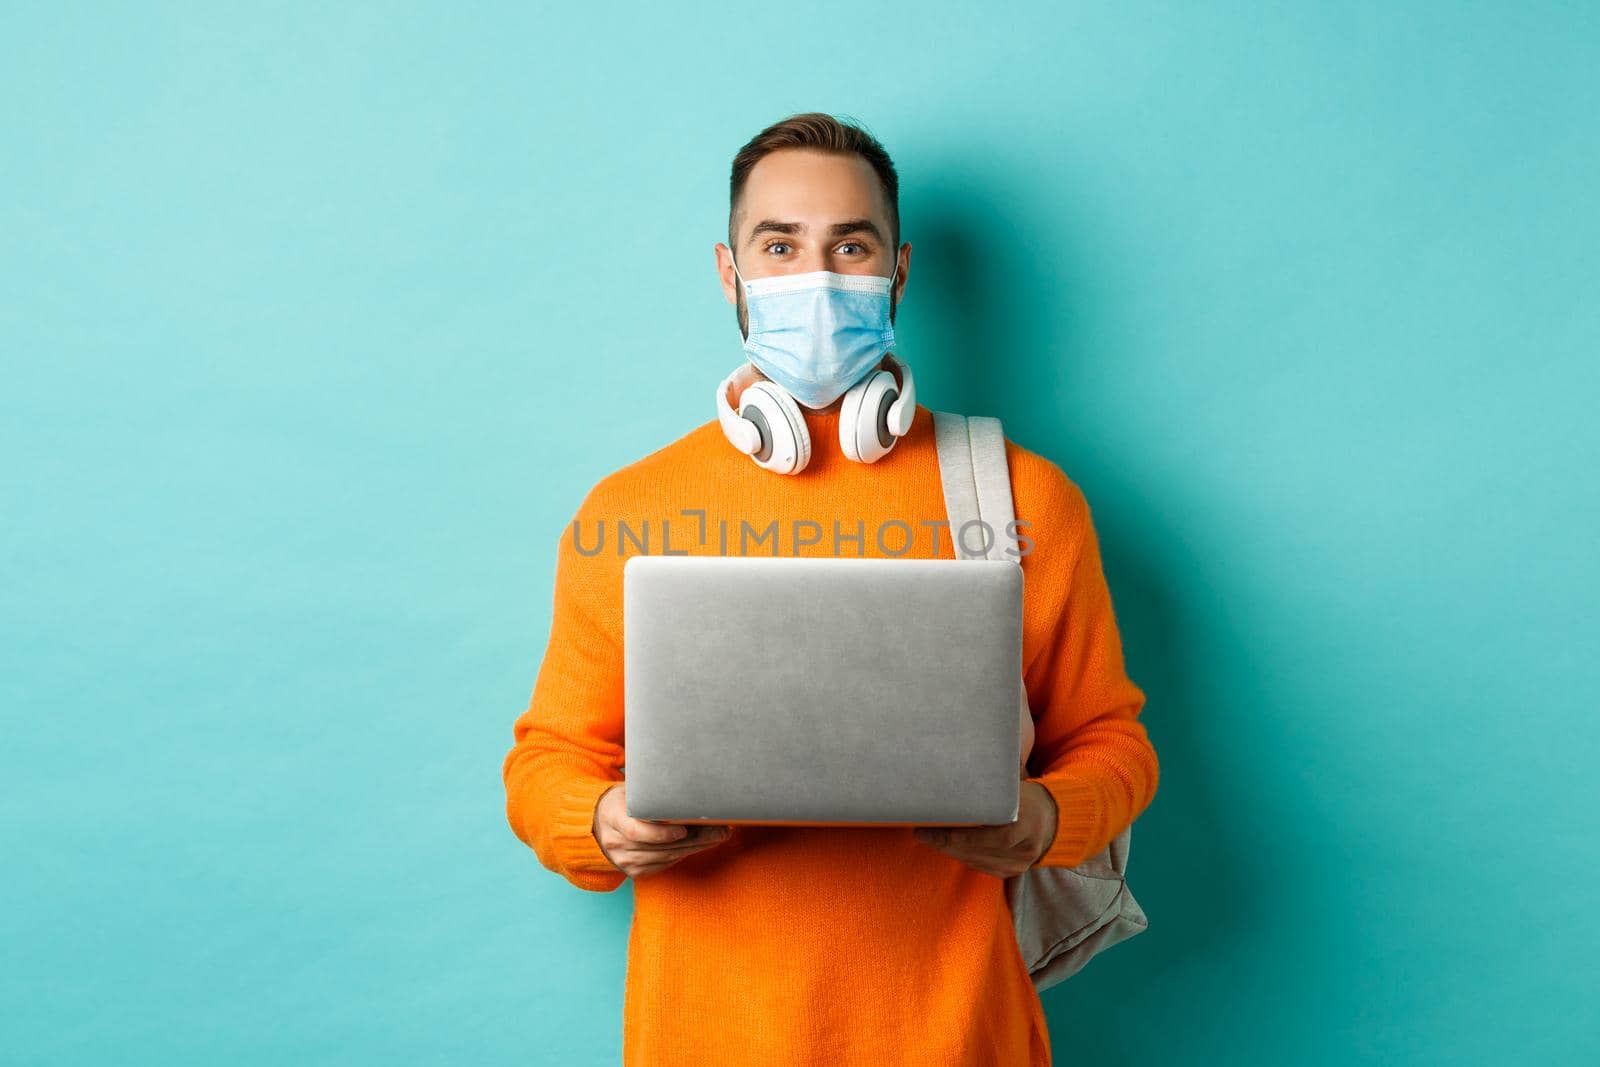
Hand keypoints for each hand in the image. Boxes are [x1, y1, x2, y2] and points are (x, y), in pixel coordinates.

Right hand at [591, 783, 733, 877]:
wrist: (597, 824)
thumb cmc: (621, 801)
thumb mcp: (629, 791)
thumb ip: (650, 793)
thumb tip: (690, 787)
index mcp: (612, 817)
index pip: (637, 831)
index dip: (662, 833)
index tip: (685, 828)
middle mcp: (615, 842)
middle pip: (659, 846)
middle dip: (695, 839)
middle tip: (721, 830)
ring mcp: (623, 860)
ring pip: (666, 857)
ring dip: (696, 848)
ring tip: (718, 836)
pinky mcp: (633, 871)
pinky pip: (664, 864)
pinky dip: (684, 855)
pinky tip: (701, 845)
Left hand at [912, 781, 1058, 877]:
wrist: (1053, 818)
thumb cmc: (1025, 795)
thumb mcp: (1014, 784)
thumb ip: (993, 779)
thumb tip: (960, 756)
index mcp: (1026, 822)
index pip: (989, 837)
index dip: (955, 836)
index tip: (928, 828)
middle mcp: (1025, 846)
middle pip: (977, 851)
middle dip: (945, 843)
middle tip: (921, 832)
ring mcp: (1020, 863)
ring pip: (976, 861)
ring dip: (950, 850)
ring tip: (929, 838)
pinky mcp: (1013, 872)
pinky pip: (981, 867)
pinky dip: (962, 856)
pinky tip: (947, 846)